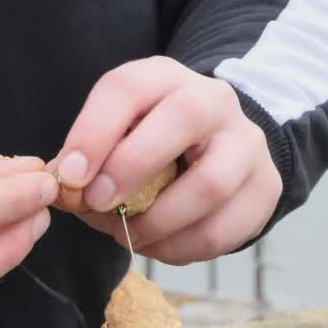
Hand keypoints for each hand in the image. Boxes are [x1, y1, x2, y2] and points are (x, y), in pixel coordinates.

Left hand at [48, 57, 280, 264]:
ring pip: (211, 185)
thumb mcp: (115, 137)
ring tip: (127, 235)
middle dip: (132, 167)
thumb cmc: (150, 145)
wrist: (220, 149)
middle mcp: (214, 100)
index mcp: (165, 78)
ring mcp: (247, 143)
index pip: (128, 88)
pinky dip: (181, 248)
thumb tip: (62, 192)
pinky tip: (157, 246)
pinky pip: (223, 229)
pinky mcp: (266, 188)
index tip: (70, 177)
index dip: (93, 132)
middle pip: (184, 118)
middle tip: (96, 204)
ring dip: (158, 222)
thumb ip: (83, 162)